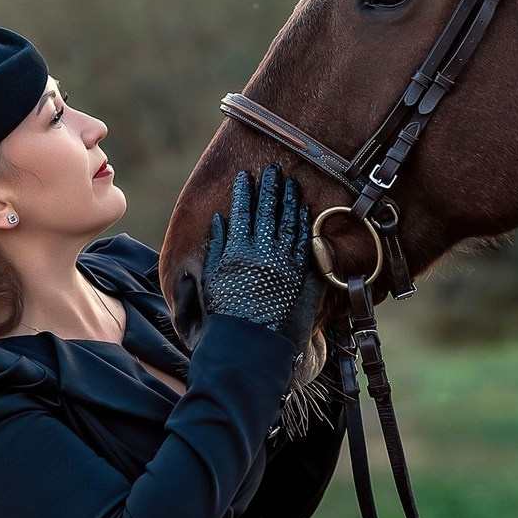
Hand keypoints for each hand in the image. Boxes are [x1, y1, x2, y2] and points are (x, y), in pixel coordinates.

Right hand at [201, 165, 322, 348]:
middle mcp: (261, 252)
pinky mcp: (300, 274)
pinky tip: (303, 211)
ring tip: (289, 184)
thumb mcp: (213, 279)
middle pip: (267, 212)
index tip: (245, 177)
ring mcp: (284, 262)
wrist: (250, 345)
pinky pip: (304, 243)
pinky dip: (304, 224)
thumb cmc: (226, 315)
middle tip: (271, 171)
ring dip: (289, 200)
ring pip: (288, 222)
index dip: (243, 193)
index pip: (241, 213)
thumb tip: (220, 219)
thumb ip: (217, 246)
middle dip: (269, 189)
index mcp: (236, 251)